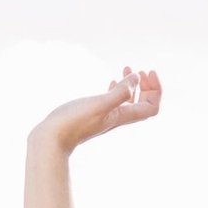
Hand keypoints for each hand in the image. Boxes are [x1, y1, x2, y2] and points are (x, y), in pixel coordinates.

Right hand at [31, 66, 161, 153]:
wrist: (51, 139)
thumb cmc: (73, 122)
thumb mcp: (99, 104)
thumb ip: (120, 92)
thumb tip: (137, 78)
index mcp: (123, 116)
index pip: (152, 107)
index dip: (156, 89)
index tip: (147, 72)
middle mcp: (118, 118)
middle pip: (144, 104)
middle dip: (147, 86)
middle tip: (141, 71)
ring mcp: (105, 116)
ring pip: (128, 100)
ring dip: (132, 84)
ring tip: (128, 68)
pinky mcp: (93, 113)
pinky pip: (112, 101)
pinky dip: (116, 88)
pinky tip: (111, 80)